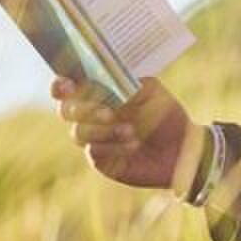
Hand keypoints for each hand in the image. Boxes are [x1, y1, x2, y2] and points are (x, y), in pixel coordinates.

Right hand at [50, 76, 203, 193]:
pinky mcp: (99, 160)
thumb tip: (101, 81)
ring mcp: (93, 138)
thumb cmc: (164, 115)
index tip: (67, 85)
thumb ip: (124, 82)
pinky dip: (112, 147)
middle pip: (65, 110)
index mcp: (98, 92)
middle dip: (84, 110)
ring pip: (78, 133)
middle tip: (109, 113)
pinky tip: (133, 145)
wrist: (181, 148)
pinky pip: (93, 152)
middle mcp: (89, 115)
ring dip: (103, 131)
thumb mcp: (150, 91)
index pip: (68, 86)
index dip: (60, 85)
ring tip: (131, 132)